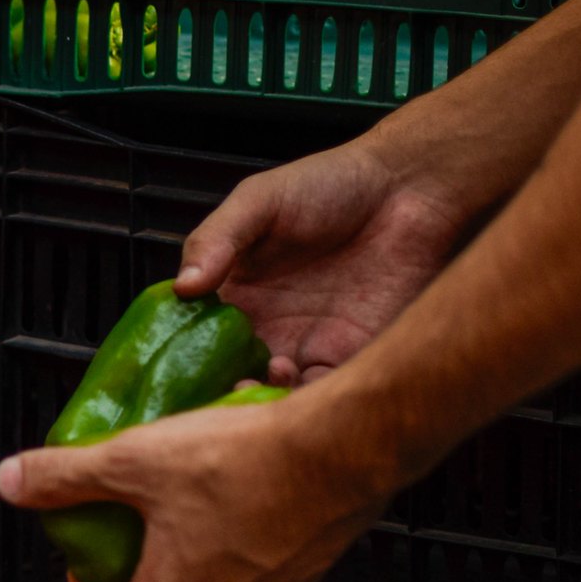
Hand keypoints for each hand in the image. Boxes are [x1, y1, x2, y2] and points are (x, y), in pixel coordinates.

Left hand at [0, 392, 390, 581]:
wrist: (347, 444)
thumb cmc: (244, 461)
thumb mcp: (133, 461)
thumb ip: (66, 477)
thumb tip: (13, 480)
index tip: (85, 570)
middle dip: (143, 568)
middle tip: (133, 523)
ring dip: (197, 548)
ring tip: (187, 496)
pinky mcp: (315, 564)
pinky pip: (267, 560)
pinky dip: (246, 533)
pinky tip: (243, 484)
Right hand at [177, 141, 468, 385]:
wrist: (410, 187)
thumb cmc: (332, 182)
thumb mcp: (258, 201)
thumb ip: (215, 239)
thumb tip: (182, 287)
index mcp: (233, 297)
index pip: (192, 341)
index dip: (178, 362)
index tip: (170, 371)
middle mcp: (264, 328)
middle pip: (226, 379)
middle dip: (216, 393)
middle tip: (220, 383)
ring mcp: (305, 345)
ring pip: (269, 395)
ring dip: (259, 397)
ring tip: (265, 373)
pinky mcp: (348, 356)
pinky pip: (319, 394)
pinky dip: (301, 398)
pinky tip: (293, 377)